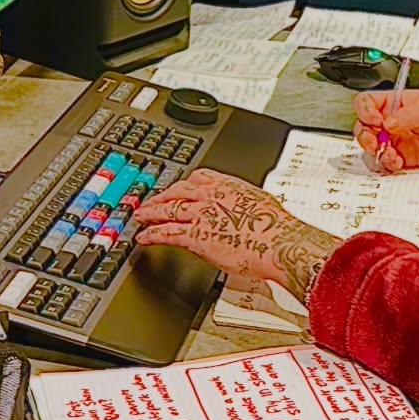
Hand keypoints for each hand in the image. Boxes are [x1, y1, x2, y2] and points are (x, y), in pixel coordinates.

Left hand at [134, 169, 341, 300]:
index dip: (184, 183)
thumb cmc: (278, 228)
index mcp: (228, 186)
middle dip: (161, 196)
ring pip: (168, 209)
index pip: (199, 177)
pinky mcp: (196, 236)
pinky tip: (143, 237)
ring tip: (139, 216)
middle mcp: (211, 196)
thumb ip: (249, 204)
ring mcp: (201, 215)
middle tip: (149, 201)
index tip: (178, 186)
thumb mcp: (262, 203)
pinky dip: (152, 234)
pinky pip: (167, 233)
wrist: (278, 242)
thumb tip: (252, 209)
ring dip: (150, 212)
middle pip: (178, 191)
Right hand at [354, 90, 418, 174]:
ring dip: (377, 153)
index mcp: (397, 103)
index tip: (375, 120)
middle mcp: (393, 122)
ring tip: (391, 154)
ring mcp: (397, 140)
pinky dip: (388, 165)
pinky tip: (398, 162)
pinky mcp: (405, 158)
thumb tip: (388, 122)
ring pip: (372, 147)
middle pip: (364, 127)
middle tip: (376, 142)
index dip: (365, 111)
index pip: (368, 102)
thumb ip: (410, 115)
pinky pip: (386, 163)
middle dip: (366, 136)